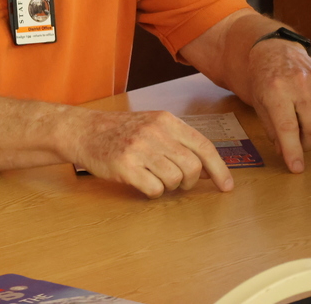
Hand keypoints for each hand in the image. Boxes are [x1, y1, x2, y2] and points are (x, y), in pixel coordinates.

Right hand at [68, 109, 232, 197]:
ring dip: (169, 186)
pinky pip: (154, 189)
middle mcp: (154, 132)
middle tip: (179, 183)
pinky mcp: (125, 166)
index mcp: (165, 120)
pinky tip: (142, 182)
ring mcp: (138, 149)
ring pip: (174, 180)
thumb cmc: (120, 130)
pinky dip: (152, 192)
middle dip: (190, 181)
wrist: (83, 131)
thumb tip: (208, 168)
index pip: (203, 146)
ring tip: (155, 179)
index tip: (227, 185)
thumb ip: (178, 141)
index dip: (219, 168)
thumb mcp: (152, 125)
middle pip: (192, 167)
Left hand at [245, 40, 310, 172]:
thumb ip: (272, 129)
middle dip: (306, 144)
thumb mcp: (259, 104)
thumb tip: (285, 153)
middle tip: (298, 145)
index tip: (296, 167)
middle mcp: (300, 85)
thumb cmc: (264, 79)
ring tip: (303, 127)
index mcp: (276, 91)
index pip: (287, 127)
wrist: (276, 51)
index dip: (293, 150)